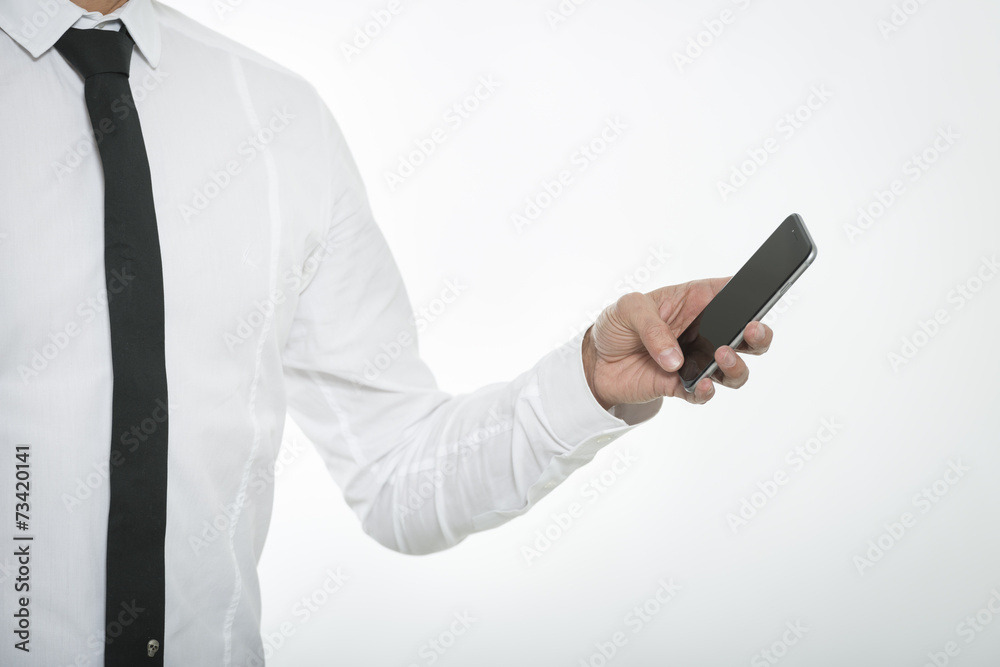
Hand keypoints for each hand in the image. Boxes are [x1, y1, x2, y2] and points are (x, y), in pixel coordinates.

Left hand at [581, 278, 773, 407]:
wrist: (595, 361)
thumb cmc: (617, 325)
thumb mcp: (628, 309)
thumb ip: (652, 327)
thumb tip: (674, 358)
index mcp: (696, 302)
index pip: (733, 293)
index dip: (751, 293)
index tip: (757, 295)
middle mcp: (704, 332)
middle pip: (748, 336)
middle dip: (759, 335)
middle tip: (752, 331)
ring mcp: (696, 361)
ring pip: (734, 369)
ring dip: (736, 365)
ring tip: (723, 355)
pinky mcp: (682, 386)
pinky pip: (704, 393)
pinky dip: (707, 392)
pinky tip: (702, 385)